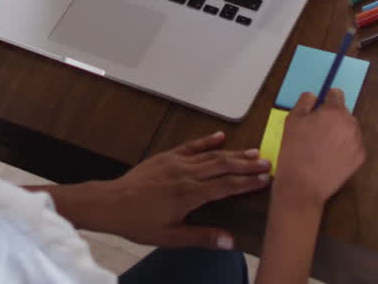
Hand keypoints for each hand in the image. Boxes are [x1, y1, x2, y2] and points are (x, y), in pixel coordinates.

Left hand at [88, 131, 269, 248]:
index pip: (226, 185)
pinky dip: (207, 141)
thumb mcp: (170, 237)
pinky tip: (220, 137)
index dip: (248, 182)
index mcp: (190, 194)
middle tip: (268, 162)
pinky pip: (191, 146)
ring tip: (254, 151)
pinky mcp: (166, 157)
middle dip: (247, 164)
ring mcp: (176, 162)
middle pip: (224, 165)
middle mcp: (186, 174)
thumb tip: (229, 241)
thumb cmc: (138, 222)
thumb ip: (201, 237)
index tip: (266, 179)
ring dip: (233, 153)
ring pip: (211, 154)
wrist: (110, 203)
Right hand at [274, 90, 364, 208]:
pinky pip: (354, 145)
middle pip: (344, 112)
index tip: (320, 108)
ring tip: (324, 145)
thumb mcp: (292, 120)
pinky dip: (346, 147)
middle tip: (318, 131)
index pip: (336, 94)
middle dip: (333, 117)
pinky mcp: (360, 158)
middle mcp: (350, 124)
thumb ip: (304, 102)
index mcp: (334, 111)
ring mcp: (358, 141)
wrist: (302, 185)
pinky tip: (331, 156)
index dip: (327, 99)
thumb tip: (313, 96)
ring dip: (341, 131)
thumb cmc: (294, 151)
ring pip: (350, 129)